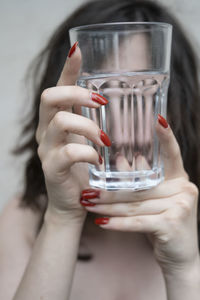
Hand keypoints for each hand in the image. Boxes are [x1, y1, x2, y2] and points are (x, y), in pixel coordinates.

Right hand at [36, 42, 108, 220]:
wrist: (73, 201)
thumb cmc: (83, 168)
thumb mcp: (88, 141)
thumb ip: (93, 121)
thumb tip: (112, 102)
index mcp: (56, 121)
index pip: (57, 87)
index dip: (67, 68)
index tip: (78, 51)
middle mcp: (46, 131)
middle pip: (50, 96)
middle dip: (77, 93)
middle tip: (101, 102)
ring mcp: (46, 149)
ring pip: (60, 121)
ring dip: (88, 126)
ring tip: (106, 140)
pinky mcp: (51, 169)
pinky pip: (67, 153)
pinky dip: (88, 153)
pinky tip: (98, 159)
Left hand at [81, 118, 199, 273]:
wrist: (181, 255)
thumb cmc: (164, 222)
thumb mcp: (153, 199)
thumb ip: (140, 179)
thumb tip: (120, 161)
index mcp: (179, 178)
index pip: (172, 153)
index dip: (165, 136)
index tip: (157, 118)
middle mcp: (183, 188)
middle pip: (139, 186)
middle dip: (110, 191)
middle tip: (87, 189)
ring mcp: (180, 205)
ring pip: (134, 204)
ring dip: (107, 206)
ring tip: (87, 204)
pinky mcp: (172, 224)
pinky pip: (138, 222)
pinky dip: (117, 224)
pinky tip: (100, 223)